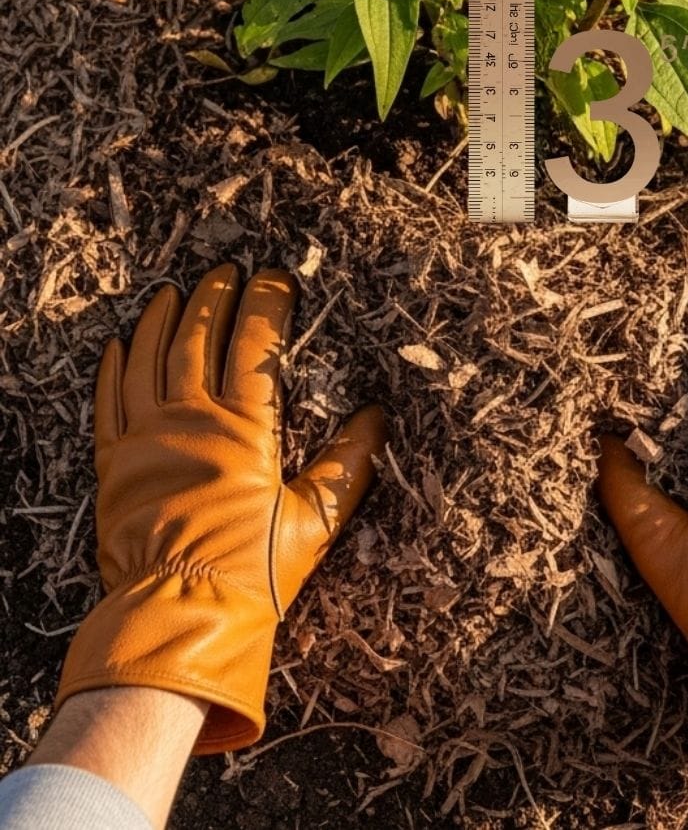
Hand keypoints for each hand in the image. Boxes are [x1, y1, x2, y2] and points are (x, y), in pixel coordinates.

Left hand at [56, 264, 385, 753]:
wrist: (180, 618)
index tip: (277, 279)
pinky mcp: (114, 464)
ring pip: (150, 357)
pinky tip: (121, 343)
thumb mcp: (313, 521)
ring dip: (163, 319)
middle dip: (215, 296)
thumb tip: (376, 420)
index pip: (255, 342)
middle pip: (199, 336)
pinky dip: (114, 367)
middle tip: (226, 272)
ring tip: (174, 292)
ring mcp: (147, 438)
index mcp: (244, 427)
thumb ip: (346, 466)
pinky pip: (108, 401)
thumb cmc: (253, 573)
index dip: (267, 303)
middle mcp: (191, 420)